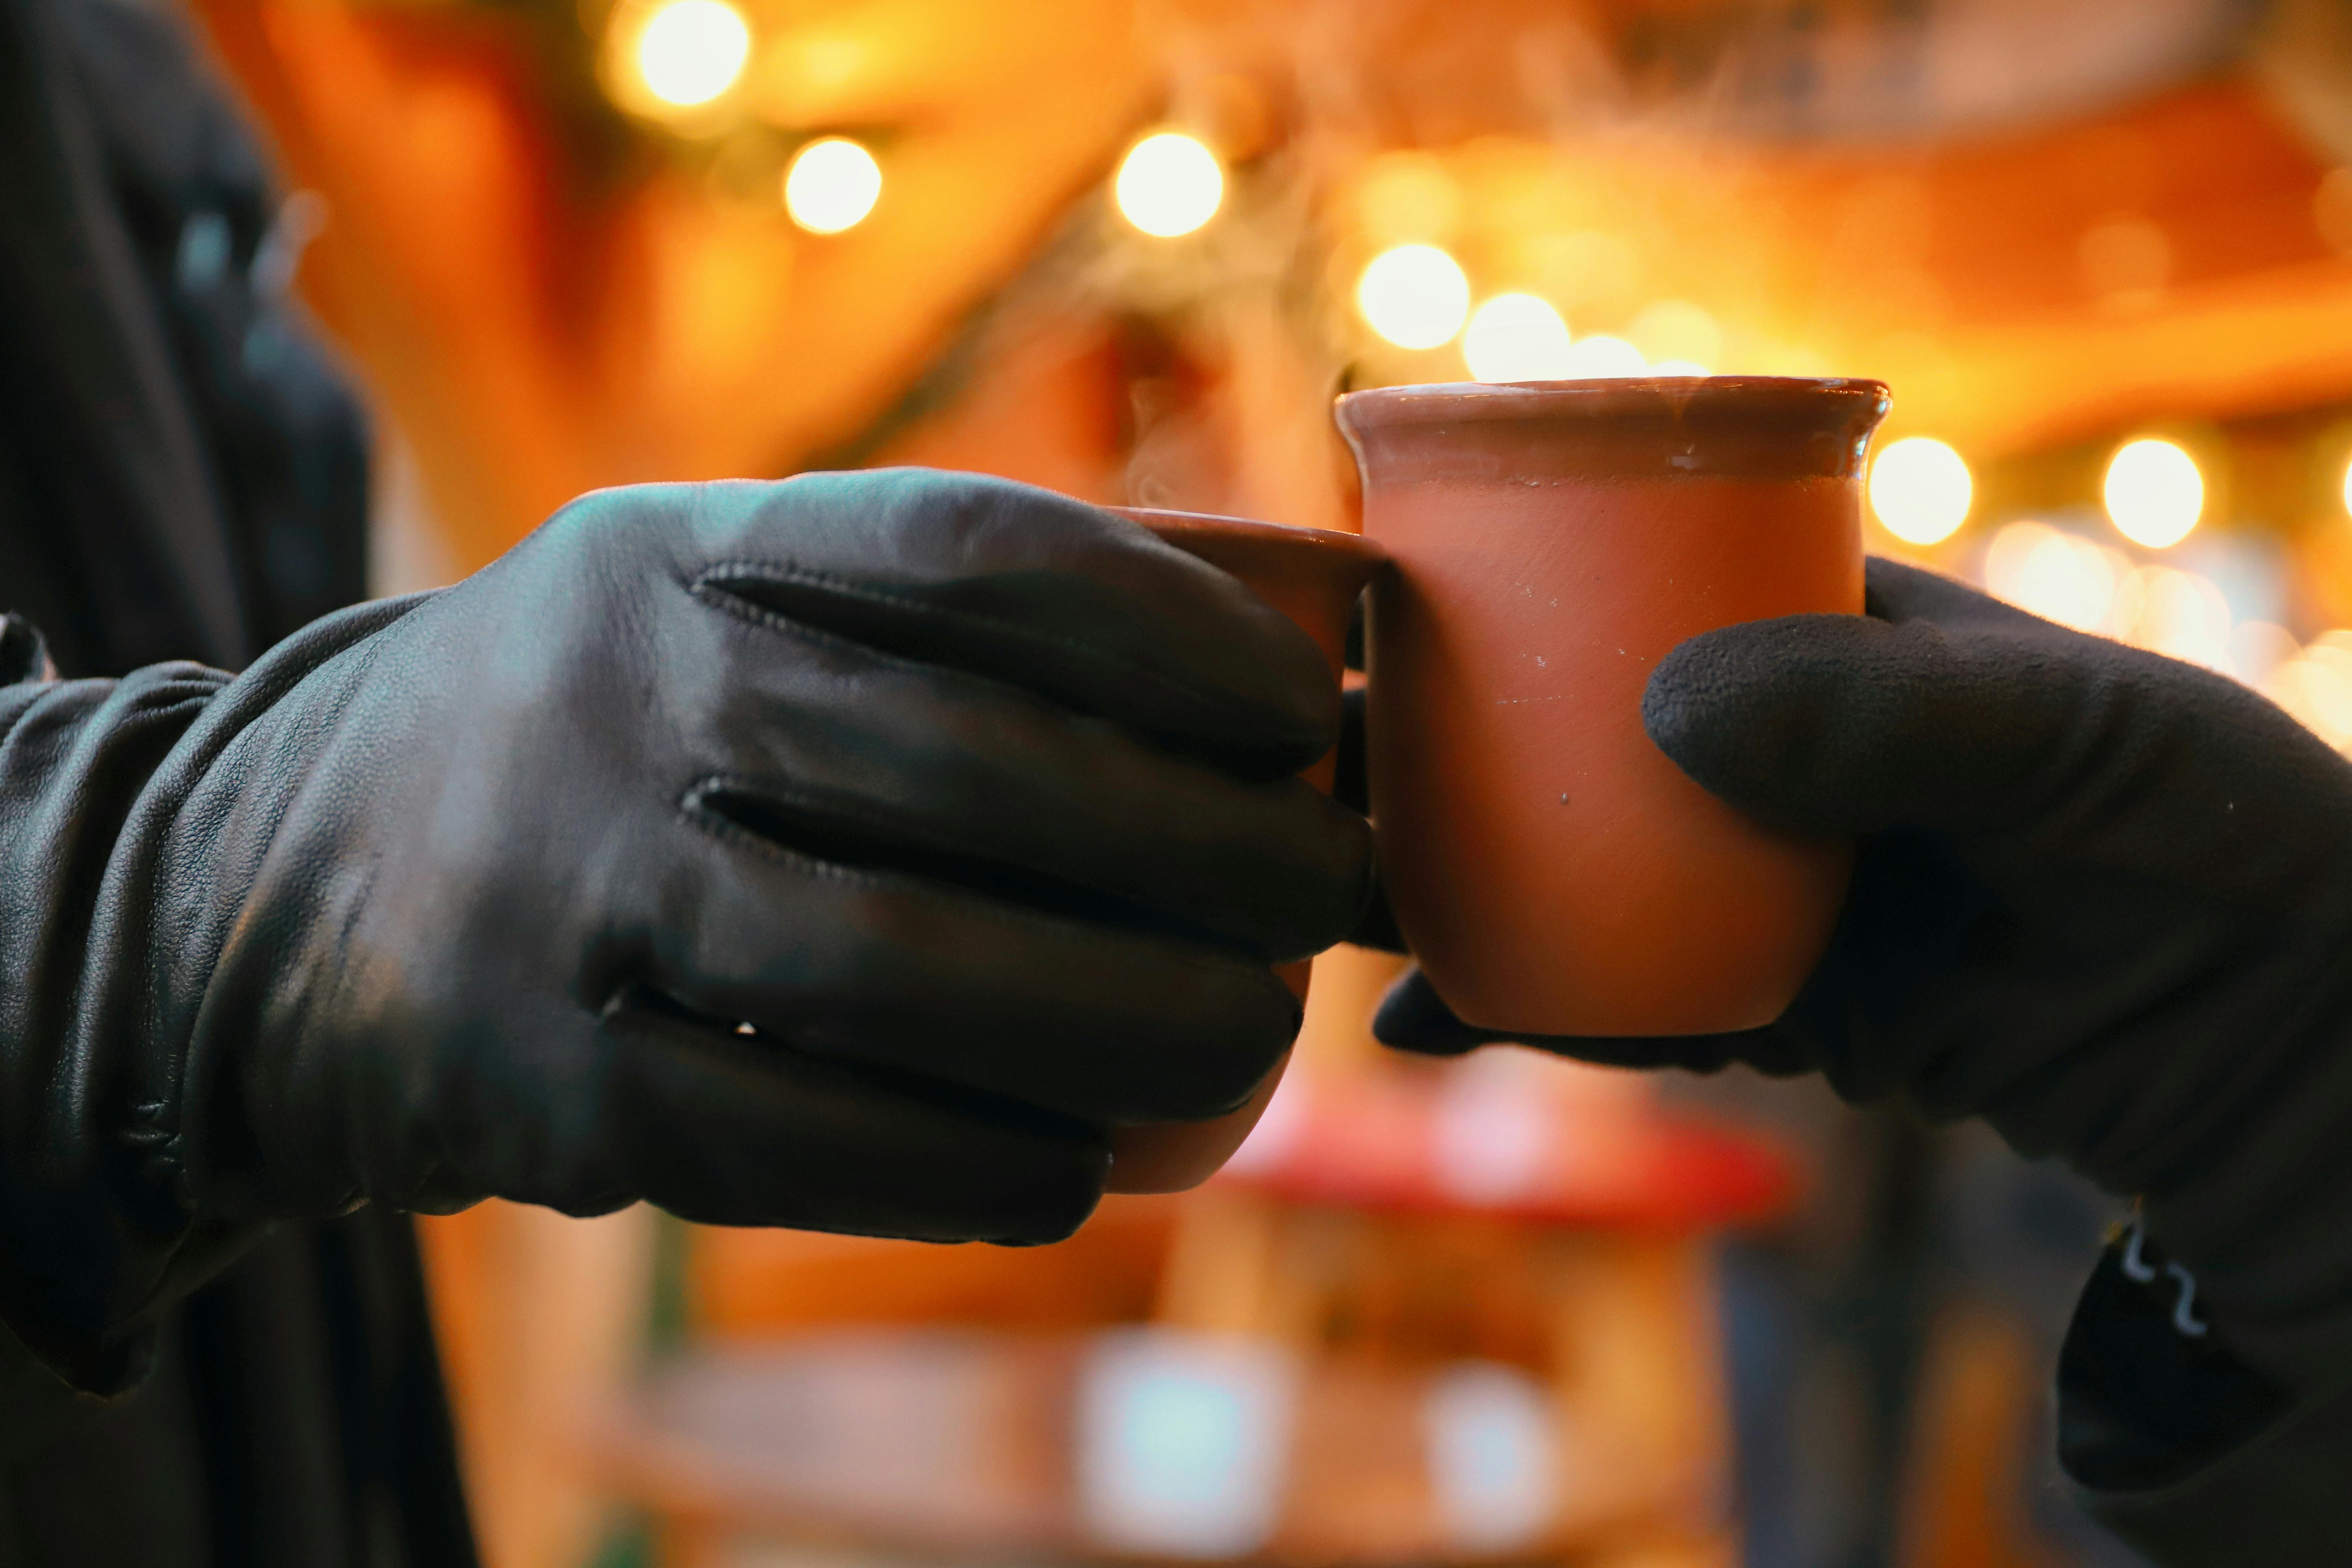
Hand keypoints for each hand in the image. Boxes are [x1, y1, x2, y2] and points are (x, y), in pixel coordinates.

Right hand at [0, 469, 1369, 1385]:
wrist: (254, 888)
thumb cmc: (578, 750)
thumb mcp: (688, 620)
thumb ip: (901, 645)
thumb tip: (1209, 708)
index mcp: (681, 558)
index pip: (966, 552)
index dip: (1164, 623)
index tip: (1298, 702)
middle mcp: (619, 698)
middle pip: (970, 770)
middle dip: (1195, 841)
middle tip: (1325, 893)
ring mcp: (562, 889)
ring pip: (896, 967)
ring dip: (1112, 1020)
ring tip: (1242, 1044)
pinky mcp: (526, 1078)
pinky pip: (792, 1135)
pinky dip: (957, 1164)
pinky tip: (1069, 1174)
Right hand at [1377, 557, 2351, 1389]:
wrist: (2279, 1033)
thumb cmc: (2204, 827)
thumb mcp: (2067, 730)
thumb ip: (1893, 709)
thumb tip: (1673, 711)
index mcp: (1831, 638)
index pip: (1639, 590)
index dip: (1508, 598)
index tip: (1383, 616)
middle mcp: (1780, 755)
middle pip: (1579, 744)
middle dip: (1450, 763)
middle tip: (1316, 775)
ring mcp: (1773, 882)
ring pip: (1587, 878)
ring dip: (1469, 894)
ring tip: (1347, 905)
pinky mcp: (1787, 1006)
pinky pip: (1641, 1001)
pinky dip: (1550, 1010)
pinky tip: (1450, 1012)